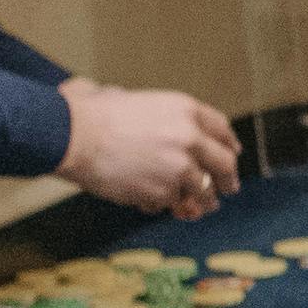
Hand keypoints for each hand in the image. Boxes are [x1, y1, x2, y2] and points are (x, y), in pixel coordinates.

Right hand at [60, 79, 239, 218]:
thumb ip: (165, 119)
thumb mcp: (140, 101)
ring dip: (203, 201)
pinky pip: (172, 204)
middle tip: (229, 187)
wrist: (74, 135)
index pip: (221, 129)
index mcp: (186, 110)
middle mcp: (190, 138)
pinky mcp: (164, 192)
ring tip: (203, 206)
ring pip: (203, 191)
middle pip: (224, 163)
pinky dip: (165, 206)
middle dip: (228, 178)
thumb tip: (171, 131)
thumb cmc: (96, 115)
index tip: (233, 153)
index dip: (229, 144)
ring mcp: (180, 168)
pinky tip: (155, 204)